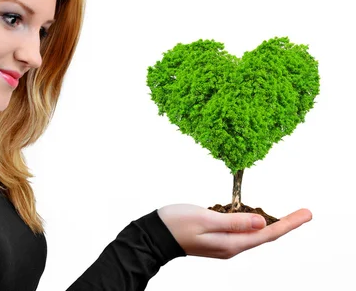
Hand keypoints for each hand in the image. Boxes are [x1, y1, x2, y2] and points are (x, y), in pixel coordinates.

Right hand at [157, 203, 311, 258]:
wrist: (154, 235)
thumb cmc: (175, 224)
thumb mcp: (205, 218)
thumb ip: (234, 221)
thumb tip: (261, 221)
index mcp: (231, 243)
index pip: (267, 233)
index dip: (288, 223)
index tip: (306, 214)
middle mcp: (231, 247)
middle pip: (264, 235)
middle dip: (285, 223)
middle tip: (303, 213)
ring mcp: (224, 244)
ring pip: (253, 233)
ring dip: (270, 223)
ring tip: (286, 215)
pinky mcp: (216, 238)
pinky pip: (241, 231)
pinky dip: (252, 222)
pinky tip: (254, 215)